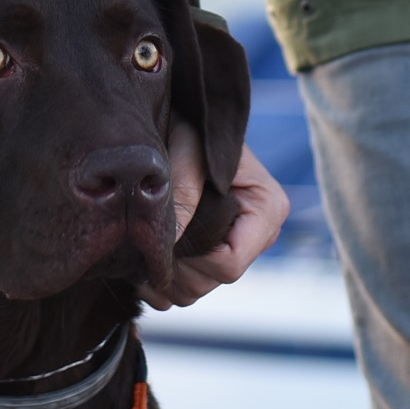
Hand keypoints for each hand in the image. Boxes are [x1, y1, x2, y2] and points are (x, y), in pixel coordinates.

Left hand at [145, 130, 288, 310]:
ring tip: (143, 239)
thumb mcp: (188, 148)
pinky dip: (157, 282)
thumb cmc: (191, 123)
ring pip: (193, 291)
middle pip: (210, 282)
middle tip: (147, 232)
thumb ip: (183, 191)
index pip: (230, 264)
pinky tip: (142, 254)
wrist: (182, 115)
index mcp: (267, 210)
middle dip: (174, 264)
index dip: (193, 255)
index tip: (169, 230)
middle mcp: (258, 235)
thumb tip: (168, 245)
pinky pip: (182, 292)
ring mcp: (234, 248)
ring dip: (163, 273)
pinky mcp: (211, 255)